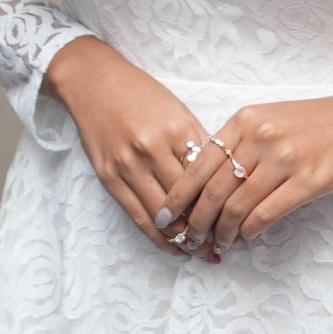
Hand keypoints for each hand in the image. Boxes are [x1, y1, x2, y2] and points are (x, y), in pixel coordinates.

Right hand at [44, 36, 218, 253]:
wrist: (92, 81)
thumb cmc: (140, 94)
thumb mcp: (177, 111)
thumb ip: (198, 144)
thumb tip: (224, 181)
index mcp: (178, 129)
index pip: (209, 179)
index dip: (226, 205)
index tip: (240, 222)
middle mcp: (153, 149)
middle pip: (189, 201)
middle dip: (209, 227)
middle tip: (227, 244)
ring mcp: (128, 165)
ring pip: (164, 215)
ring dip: (185, 239)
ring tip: (203, 252)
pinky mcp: (109, 177)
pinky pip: (138, 216)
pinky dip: (158, 238)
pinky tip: (174, 247)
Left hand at [159, 79, 332, 254]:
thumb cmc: (318, 122)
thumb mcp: (271, 120)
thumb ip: (240, 144)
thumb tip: (208, 183)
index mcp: (244, 119)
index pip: (198, 163)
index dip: (178, 195)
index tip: (164, 217)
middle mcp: (259, 136)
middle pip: (213, 189)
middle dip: (194, 220)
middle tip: (187, 240)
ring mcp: (284, 158)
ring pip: (237, 205)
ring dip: (221, 232)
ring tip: (214, 245)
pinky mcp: (309, 180)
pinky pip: (267, 213)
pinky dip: (251, 231)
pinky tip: (247, 239)